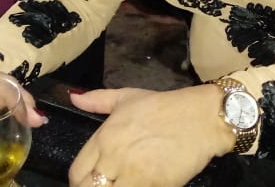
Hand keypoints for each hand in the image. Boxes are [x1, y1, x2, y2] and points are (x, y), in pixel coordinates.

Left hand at [67, 84, 231, 186]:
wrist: (201, 118)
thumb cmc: (164, 107)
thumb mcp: (127, 97)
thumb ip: (97, 99)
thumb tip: (73, 97)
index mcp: (104, 137)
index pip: (76, 172)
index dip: (79, 181)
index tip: (90, 181)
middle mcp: (114, 158)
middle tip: (105, 186)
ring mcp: (133, 175)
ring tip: (120, 186)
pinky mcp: (153, 186)